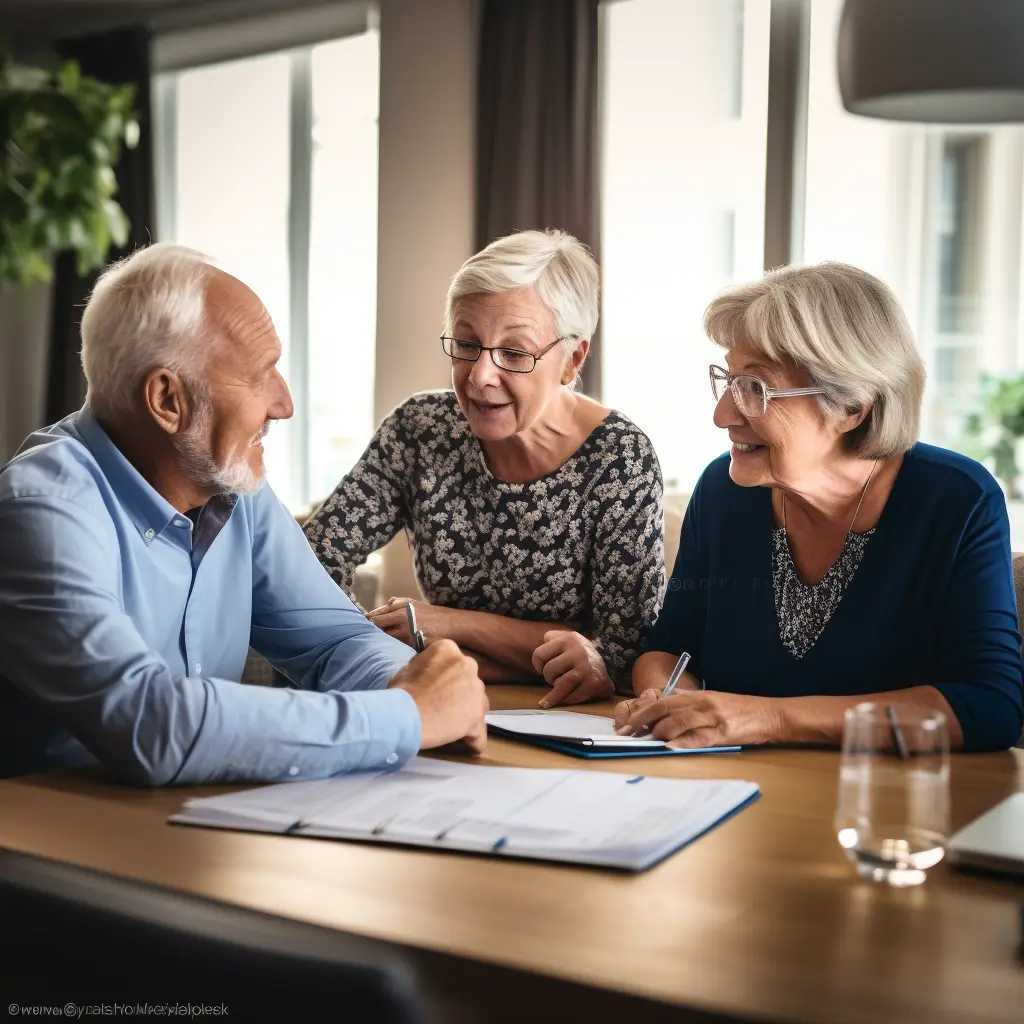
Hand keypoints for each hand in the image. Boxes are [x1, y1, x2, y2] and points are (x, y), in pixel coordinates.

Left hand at [368, 597, 451, 648]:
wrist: (453, 625)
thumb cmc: (433, 615)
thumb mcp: (415, 603)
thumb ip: (399, 603)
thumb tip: (385, 604)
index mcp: (402, 608)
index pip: (377, 616)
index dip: (368, 622)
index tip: (361, 625)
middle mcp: (403, 619)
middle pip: (378, 628)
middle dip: (371, 632)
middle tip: (363, 637)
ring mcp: (409, 633)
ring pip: (387, 639)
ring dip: (381, 642)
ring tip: (374, 646)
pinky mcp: (415, 645)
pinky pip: (399, 649)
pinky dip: (393, 650)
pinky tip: (389, 653)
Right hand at [389, 639, 488, 753]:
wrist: (403, 714)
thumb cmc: (401, 692)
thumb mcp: (409, 667)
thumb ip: (426, 667)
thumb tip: (427, 674)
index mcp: (449, 649)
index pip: (453, 661)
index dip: (445, 676)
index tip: (435, 686)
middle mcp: (468, 665)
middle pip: (469, 681)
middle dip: (460, 693)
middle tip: (442, 706)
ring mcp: (476, 692)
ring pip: (479, 704)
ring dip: (468, 713)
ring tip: (451, 726)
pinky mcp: (476, 717)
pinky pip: (479, 733)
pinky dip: (473, 740)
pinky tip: (465, 745)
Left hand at [531, 631, 614, 707]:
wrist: (606, 670)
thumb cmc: (579, 655)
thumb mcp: (567, 639)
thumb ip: (551, 639)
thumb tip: (539, 653)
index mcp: (569, 638)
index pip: (539, 654)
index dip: (537, 665)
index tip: (542, 669)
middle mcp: (579, 650)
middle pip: (548, 670)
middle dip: (549, 678)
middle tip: (555, 679)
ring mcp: (587, 667)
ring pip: (559, 684)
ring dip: (554, 693)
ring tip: (553, 696)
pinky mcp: (593, 683)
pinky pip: (571, 697)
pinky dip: (566, 700)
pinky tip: (565, 700)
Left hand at [614, 690, 782, 747]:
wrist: (771, 714)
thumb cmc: (741, 710)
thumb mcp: (713, 700)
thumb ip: (690, 702)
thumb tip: (667, 704)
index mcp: (698, 696)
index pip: (662, 701)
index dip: (642, 712)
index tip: (626, 723)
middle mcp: (702, 703)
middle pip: (664, 708)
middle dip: (642, 720)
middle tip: (626, 732)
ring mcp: (712, 717)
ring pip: (678, 721)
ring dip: (658, 731)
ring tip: (644, 740)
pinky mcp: (724, 732)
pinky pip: (698, 737)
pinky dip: (682, 742)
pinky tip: (669, 746)